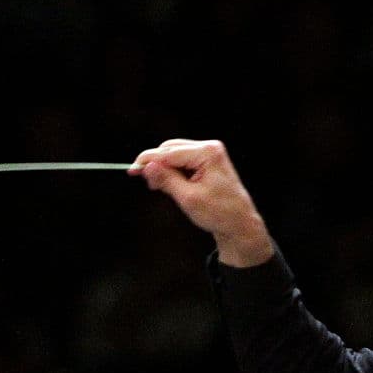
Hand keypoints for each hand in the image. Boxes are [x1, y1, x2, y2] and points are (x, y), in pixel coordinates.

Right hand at [129, 138, 272, 266]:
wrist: (240, 223)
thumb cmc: (220, 213)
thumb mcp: (188, 198)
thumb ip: (167, 180)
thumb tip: (147, 167)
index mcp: (208, 153)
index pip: (170, 153)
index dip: (148, 161)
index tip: (132, 170)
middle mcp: (210, 148)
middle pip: (171, 149)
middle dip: (156, 165)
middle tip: (147, 183)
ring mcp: (210, 154)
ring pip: (175, 155)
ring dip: (164, 169)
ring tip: (158, 187)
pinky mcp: (208, 162)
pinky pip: (183, 161)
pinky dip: (173, 171)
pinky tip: (168, 184)